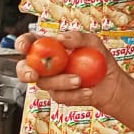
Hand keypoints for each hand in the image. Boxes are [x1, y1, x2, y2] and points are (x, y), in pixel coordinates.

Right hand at [13, 30, 132, 112]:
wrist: (111, 83)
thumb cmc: (99, 59)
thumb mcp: (92, 42)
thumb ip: (77, 37)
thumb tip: (61, 40)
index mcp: (49, 47)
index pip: (29, 43)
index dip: (22, 44)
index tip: (25, 46)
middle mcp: (46, 65)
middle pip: (24, 69)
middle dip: (25, 72)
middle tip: (34, 74)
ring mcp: (51, 82)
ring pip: (44, 84)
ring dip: (60, 82)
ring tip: (79, 79)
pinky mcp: (60, 96)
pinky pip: (60, 97)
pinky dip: (75, 94)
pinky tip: (87, 90)